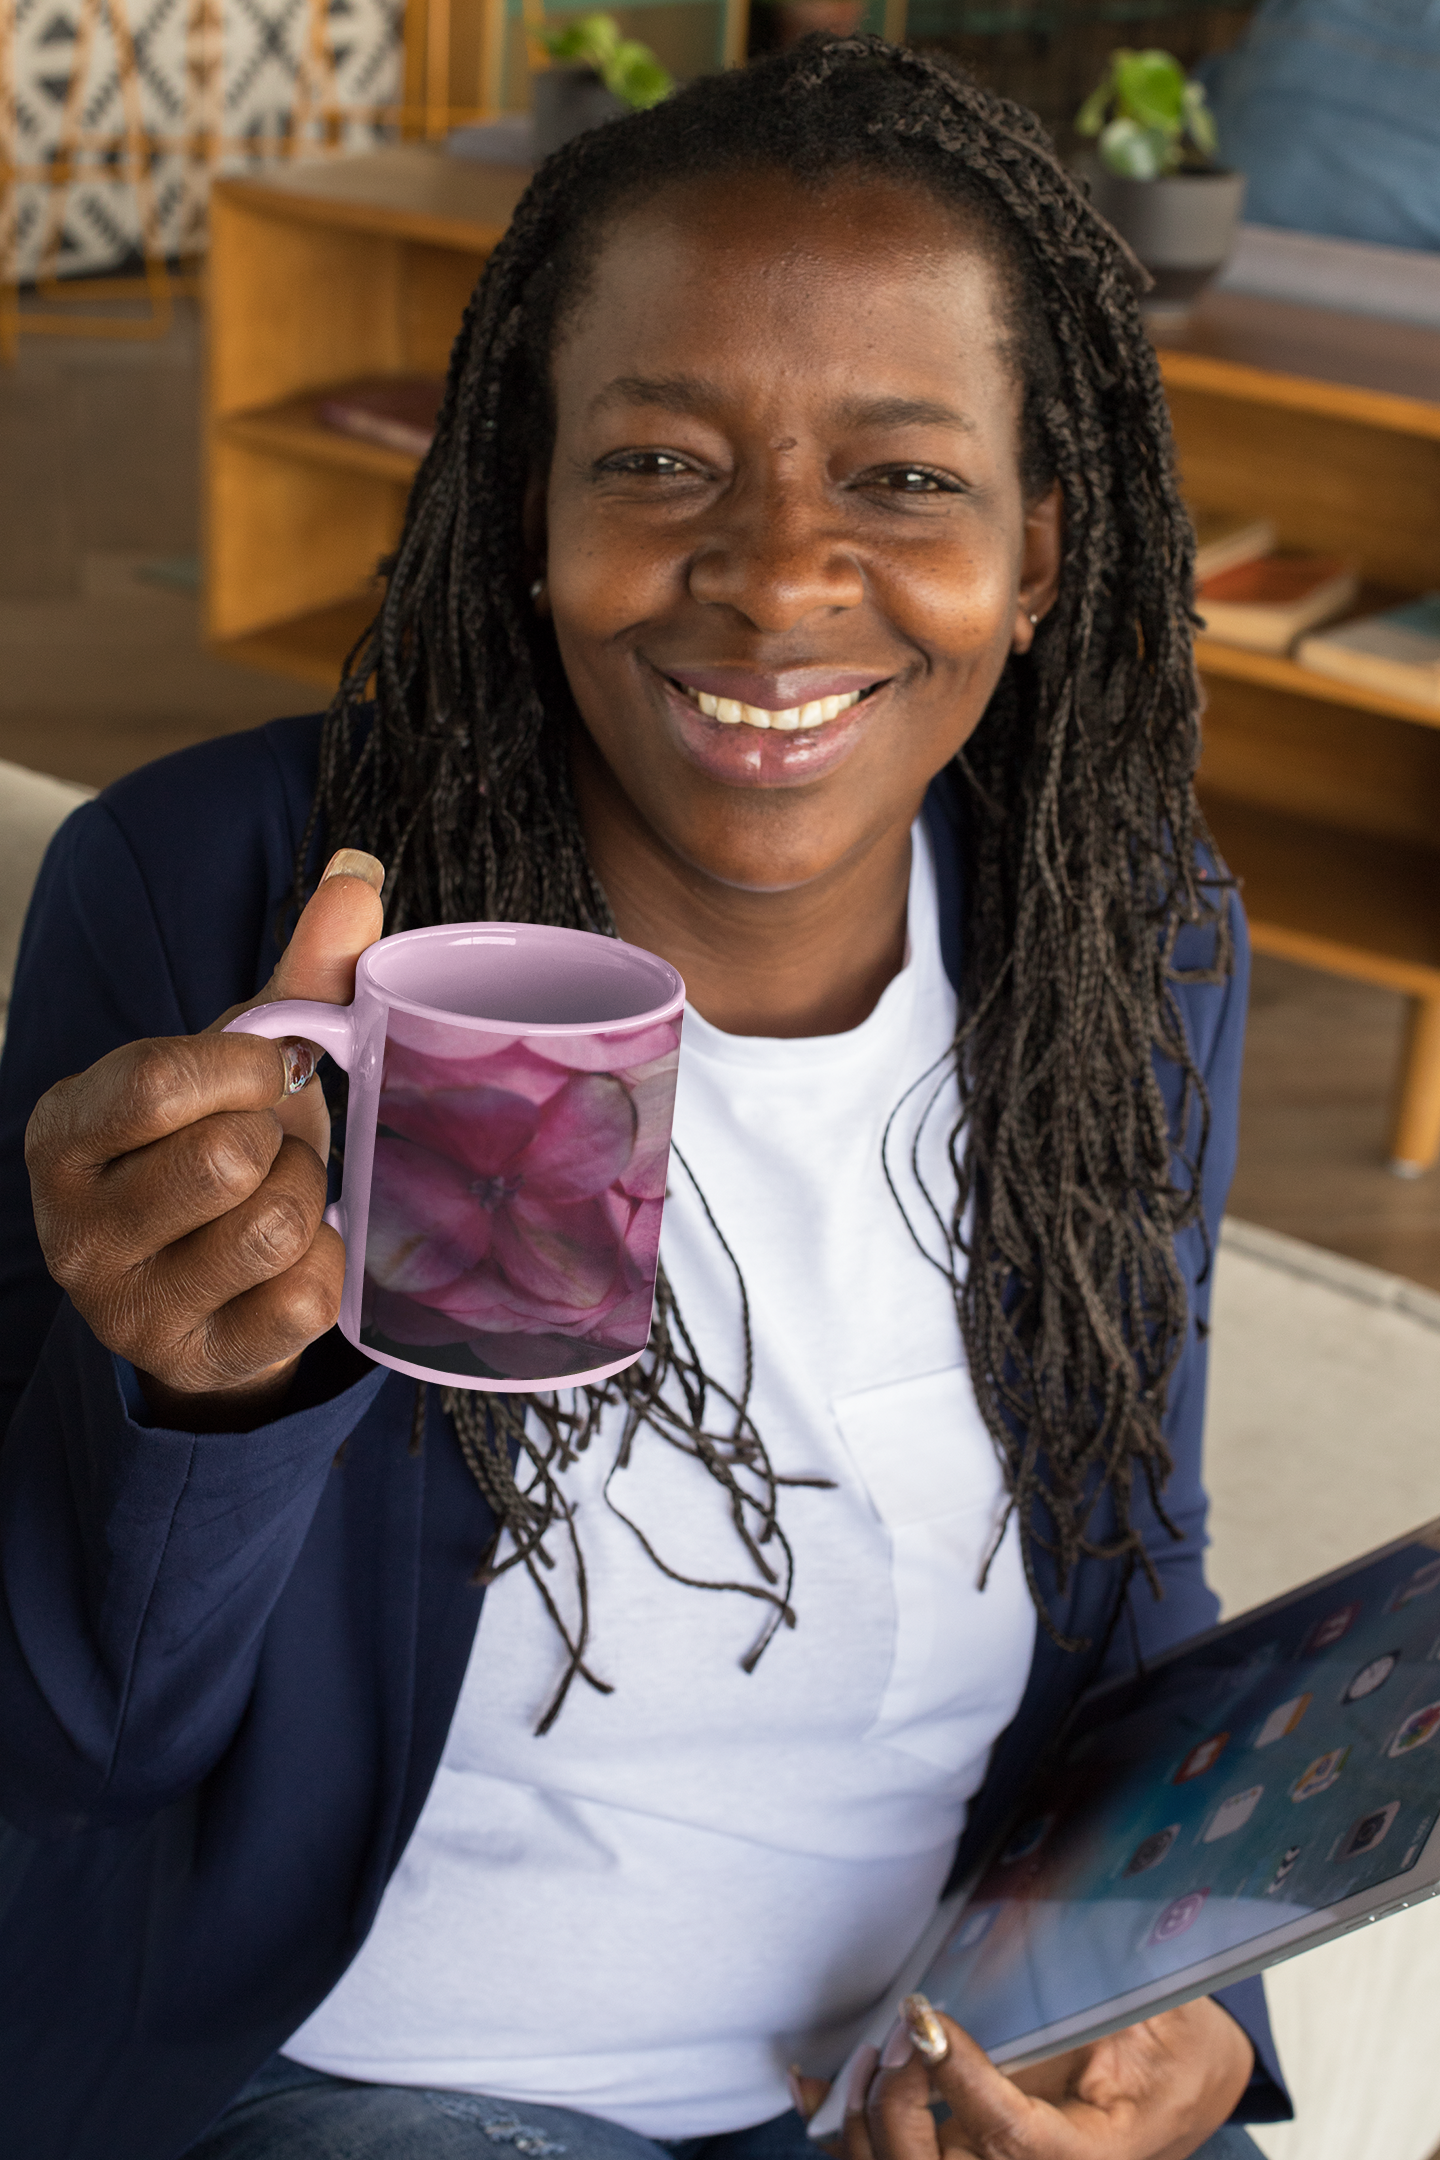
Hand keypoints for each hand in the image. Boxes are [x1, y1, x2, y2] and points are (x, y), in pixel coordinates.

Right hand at [26, 850, 384, 1427]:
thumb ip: (299, 973)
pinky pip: (305, 1300)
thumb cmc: (219, 1146)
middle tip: (269, 1148)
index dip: (244, 1067)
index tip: (269, 1068)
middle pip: (227, 1159)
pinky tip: (299, 1259)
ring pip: (272, 1225)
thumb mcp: (240, 1063)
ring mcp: (130, 1308)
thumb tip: (361, 869)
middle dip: (279, 1142)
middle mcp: (74, 1228)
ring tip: (284, 1196)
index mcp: (66, 1131)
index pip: (157, 1083)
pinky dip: (328, 1269)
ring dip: (307, 1199)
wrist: (215, 1288)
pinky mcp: (198, 1362)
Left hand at [811, 1992, 1252, 2159]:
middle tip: (905, 2027)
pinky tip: (813, 2080)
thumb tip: (1052, 1915)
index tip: (927, 2019)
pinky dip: (837, 2125)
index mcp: (1092, 2157)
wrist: (1185, 2091)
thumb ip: (1106, 1984)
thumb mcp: (1162, 2017)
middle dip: (901, 2101)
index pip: (1012, 2140)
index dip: (962, 2082)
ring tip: (874, 2048)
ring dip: (865, 2115)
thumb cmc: (1176, 2052)